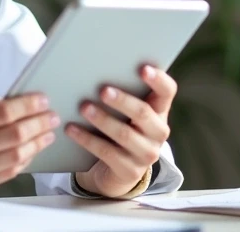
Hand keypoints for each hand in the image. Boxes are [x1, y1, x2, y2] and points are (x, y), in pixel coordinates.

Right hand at [0, 91, 58, 202]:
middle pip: (15, 135)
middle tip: (51, 117)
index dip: (28, 105)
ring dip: (36, 145)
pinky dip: (21, 162)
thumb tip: (7, 103)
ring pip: (15, 158)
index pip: (3, 112)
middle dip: (39, 124)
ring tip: (46, 134)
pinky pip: (5, 176)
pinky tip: (29, 152)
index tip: (42, 100)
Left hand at [68, 65, 176, 197]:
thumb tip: (97, 68)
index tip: (143, 68)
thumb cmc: (121, 128)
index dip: (158, 80)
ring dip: (103, 119)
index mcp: (160, 111)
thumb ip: (123, 93)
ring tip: (84, 108)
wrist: (118, 170)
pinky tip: (72, 129)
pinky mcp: (129, 170)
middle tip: (103, 90)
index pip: (167, 92)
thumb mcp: (127, 112)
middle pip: (143, 113)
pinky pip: (106, 152)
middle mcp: (158, 133)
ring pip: (124, 134)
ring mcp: (146, 154)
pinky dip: (87, 139)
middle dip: (123, 101)